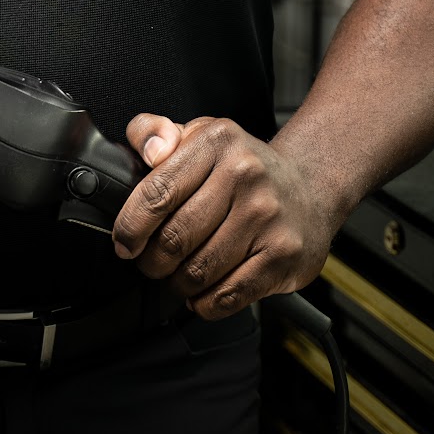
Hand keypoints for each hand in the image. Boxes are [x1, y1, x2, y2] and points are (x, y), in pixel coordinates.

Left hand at [111, 114, 339, 316]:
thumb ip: (154, 131)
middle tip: (151, 262)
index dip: (132, 225)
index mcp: (217, 142)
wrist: (309, 186)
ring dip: (177, 284)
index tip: (124, 242)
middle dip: (152, 260)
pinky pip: (228, 295)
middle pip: (176, 237)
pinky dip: (205, 302)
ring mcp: (267, 218)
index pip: (158, 191)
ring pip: (199, 271)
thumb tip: (149, 150)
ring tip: (177, 276)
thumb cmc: (242, 165)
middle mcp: (245, 175)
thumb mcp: (198, 134)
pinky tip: (203, 292)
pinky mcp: (283, 256)